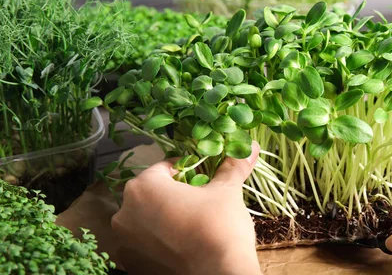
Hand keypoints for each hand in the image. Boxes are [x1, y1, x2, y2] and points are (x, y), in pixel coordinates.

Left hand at [111, 141, 262, 274]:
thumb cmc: (219, 227)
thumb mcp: (227, 191)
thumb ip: (233, 166)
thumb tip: (250, 146)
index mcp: (143, 187)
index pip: (164, 168)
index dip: (187, 170)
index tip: (204, 178)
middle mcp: (124, 213)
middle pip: (151, 193)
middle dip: (173, 194)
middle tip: (200, 201)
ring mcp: (124, 243)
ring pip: (146, 219)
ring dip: (163, 217)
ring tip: (191, 224)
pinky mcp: (131, 266)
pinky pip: (144, 244)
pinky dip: (159, 241)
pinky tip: (182, 244)